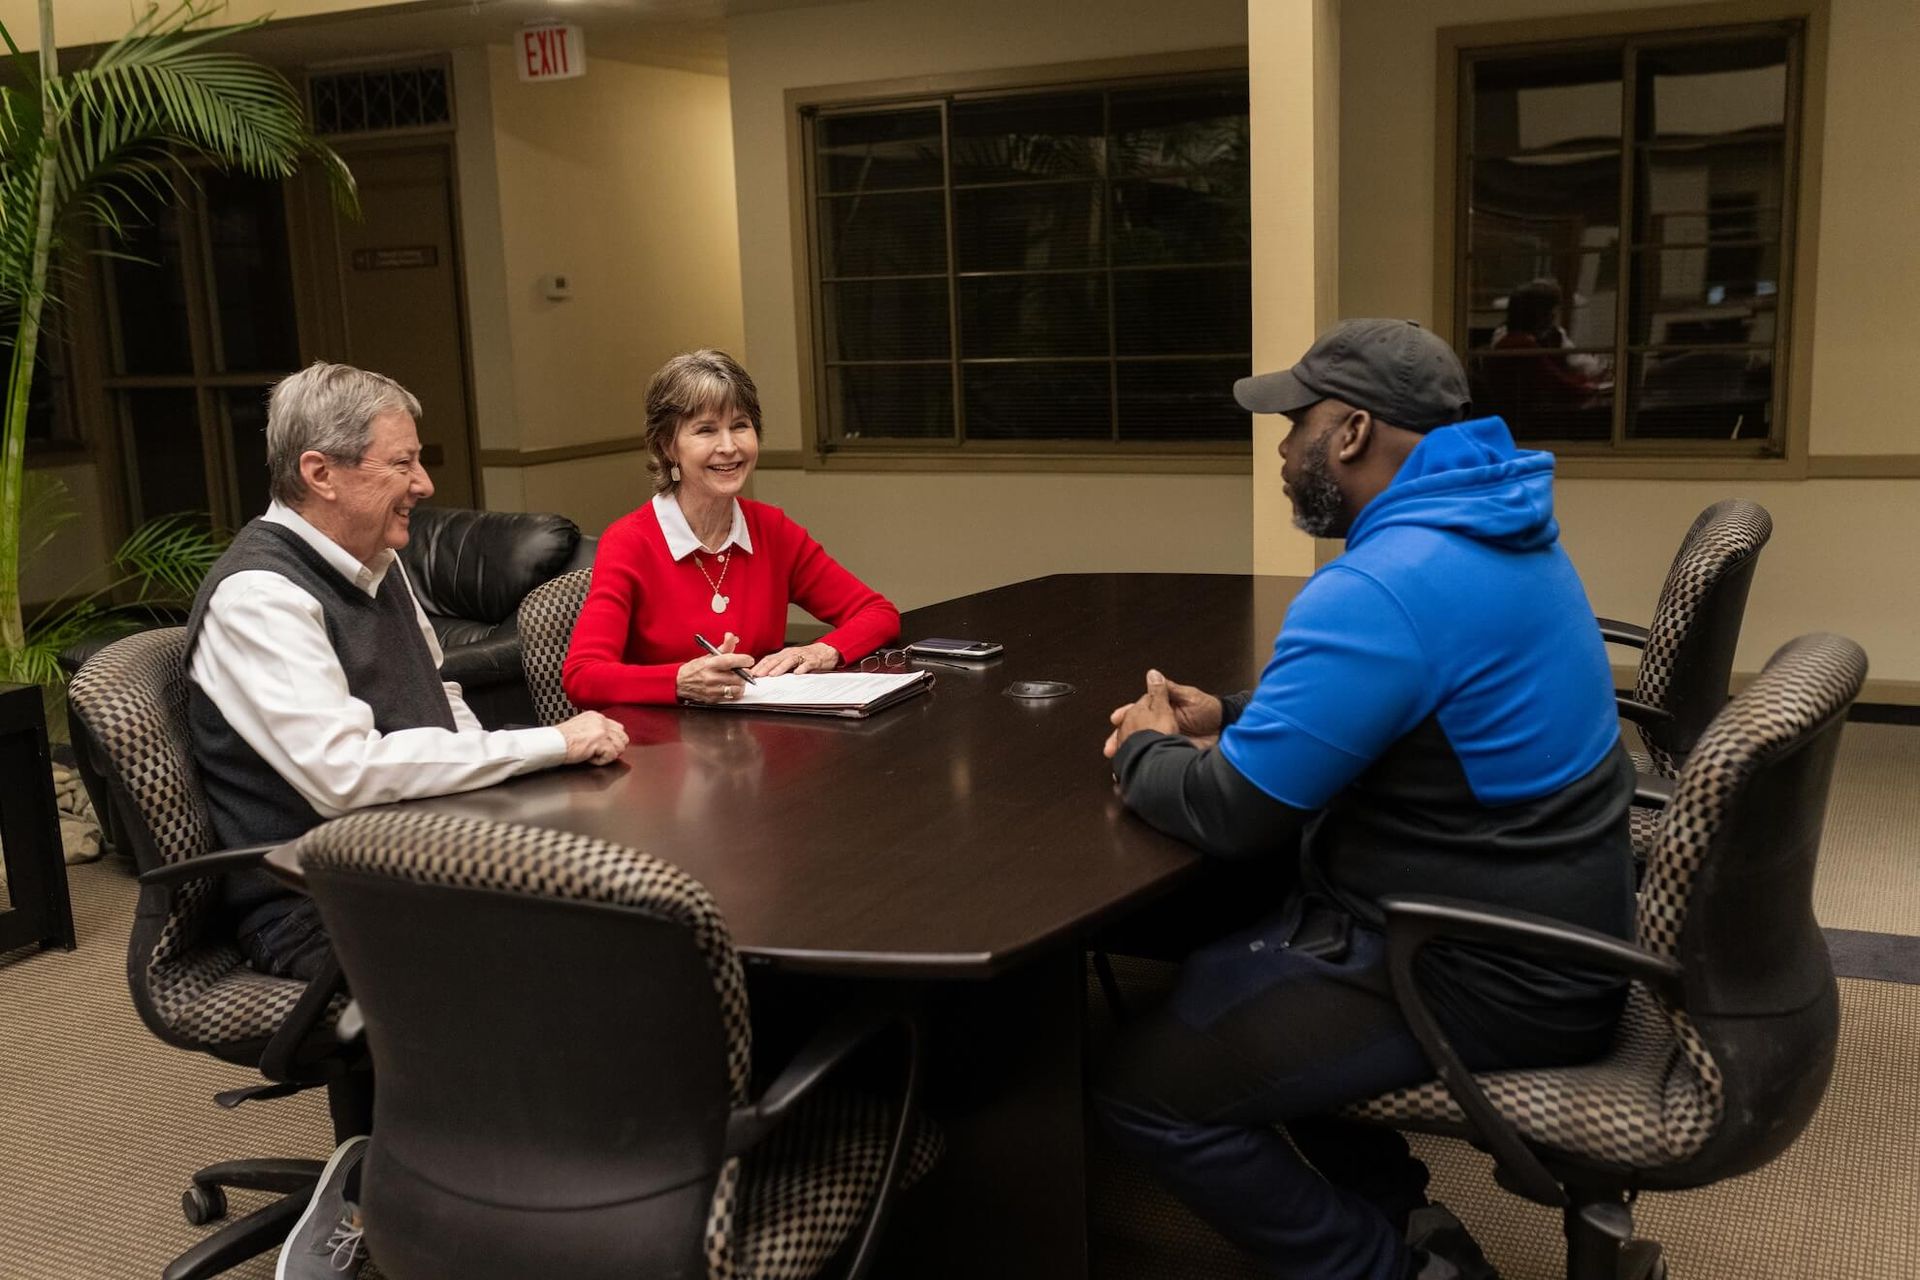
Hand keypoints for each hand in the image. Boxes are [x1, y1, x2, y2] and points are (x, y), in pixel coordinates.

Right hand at [556, 711, 628, 764]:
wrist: (552, 743)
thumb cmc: (561, 740)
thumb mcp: (580, 728)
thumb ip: (595, 730)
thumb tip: (608, 739)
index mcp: (596, 717)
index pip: (618, 728)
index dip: (613, 741)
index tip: (603, 747)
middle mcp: (601, 721)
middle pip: (623, 738)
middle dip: (614, 749)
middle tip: (599, 753)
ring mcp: (602, 731)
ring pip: (620, 748)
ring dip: (607, 755)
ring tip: (592, 754)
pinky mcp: (600, 742)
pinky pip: (611, 756)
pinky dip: (601, 761)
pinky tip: (589, 758)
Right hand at [677, 632, 755, 702]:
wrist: (680, 682)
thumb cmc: (695, 668)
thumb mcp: (708, 655)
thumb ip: (724, 647)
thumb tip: (732, 637)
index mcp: (710, 664)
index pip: (730, 661)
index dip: (743, 660)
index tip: (749, 660)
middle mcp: (711, 677)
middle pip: (737, 677)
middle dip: (745, 673)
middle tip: (745, 671)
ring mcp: (712, 690)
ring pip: (736, 689)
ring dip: (741, 684)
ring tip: (740, 680)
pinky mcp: (713, 699)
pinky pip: (731, 698)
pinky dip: (735, 692)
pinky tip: (733, 687)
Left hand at [749, 641, 840, 677]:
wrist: (826, 651)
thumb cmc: (807, 657)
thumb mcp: (791, 660)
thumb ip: (780, 666)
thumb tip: (764, 675)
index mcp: (785, 654)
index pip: (769, 659)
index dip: (760, 665)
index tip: (751, 673)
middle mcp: (792, 653)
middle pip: (777, 659)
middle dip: (766, 667)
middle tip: (758, 674)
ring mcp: (803, 656)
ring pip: (789, 660)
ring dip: (780, 667)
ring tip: (773, 674)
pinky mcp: (814, 660)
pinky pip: (807, 664)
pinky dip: (802, 668)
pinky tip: (797, 673)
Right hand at [1103, 671, 1220, 756]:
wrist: (1227, 728)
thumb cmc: (1210, 709)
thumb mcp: (1189, 696)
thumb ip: (1170, 689)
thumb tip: (1153, 675)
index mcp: (1162, 709)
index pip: (1139, 711)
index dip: (1126, 715)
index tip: (1116, 719)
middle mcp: (1161, 725)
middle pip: (1136, 732)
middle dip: (1121, 739)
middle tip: (1110, 747)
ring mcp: (1166, 739)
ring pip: (1143, 746)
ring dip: (1130, 753)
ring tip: (1119, 759)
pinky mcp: (1173, 753)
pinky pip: (1157, 758)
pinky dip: (1146, 764)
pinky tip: (1137, 769)